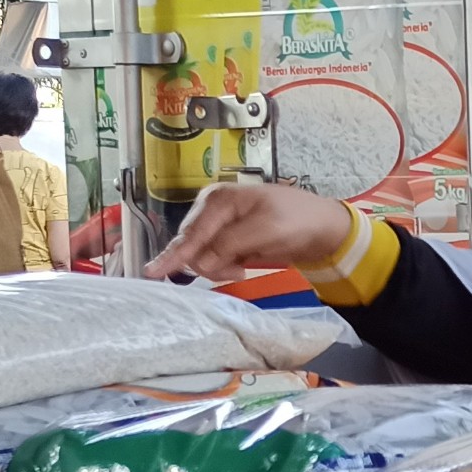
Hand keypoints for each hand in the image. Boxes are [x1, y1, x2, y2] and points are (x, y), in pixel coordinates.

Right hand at [145, 181, 353, 281]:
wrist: (319, 226)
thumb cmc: (296, 220)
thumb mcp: (266, 231)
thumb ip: (231, 244)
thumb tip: (201, 260)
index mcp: (219, 199)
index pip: (192, 234)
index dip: (173, 255)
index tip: (152, 272)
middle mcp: (211, 208)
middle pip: (191, 246)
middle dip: (210, 263)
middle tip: (239, 270)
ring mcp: (216, 223)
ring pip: (200, 255)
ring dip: (219, 266)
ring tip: (244, 266)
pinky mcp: (224, 237)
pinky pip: (211, 258)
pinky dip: (224, 266)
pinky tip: (242, 265)